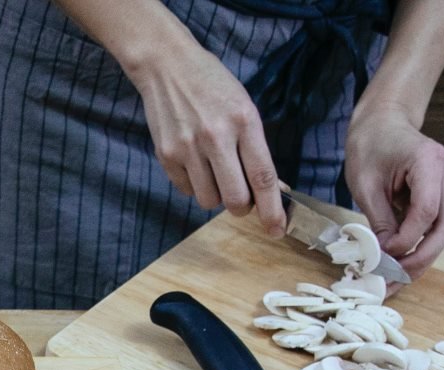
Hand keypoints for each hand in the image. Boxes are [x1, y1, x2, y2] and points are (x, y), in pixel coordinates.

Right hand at [130, 40, 285, 235]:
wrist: (167, 66)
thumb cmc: (213, 85)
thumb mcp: (244, 108)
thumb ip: (255, 147)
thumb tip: (269, 189)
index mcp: (243, 122)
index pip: (262, 176)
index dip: (272, 209)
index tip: (277, 228)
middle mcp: (215, 137)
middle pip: (235, 198)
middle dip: (242, 206)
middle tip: (242, 197)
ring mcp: (188, 148)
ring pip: (209, 200)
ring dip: (216, 195)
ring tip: (214, 171)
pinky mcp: (166, 155)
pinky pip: (187, 191)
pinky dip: (195, 185)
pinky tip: (194, 162)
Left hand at [345, 103, 443, 276]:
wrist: (382, 123)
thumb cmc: (370, 146)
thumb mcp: (365, 185)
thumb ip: (379, 220)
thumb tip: (385, 257)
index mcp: (429, 161)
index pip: (427, 210)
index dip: (407, 239)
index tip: (384, 256)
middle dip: (422, 257)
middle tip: (395, 280)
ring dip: (423, 257)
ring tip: (396, 280)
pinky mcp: (443, 193)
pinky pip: (436, 226)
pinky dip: (421, 246)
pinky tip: (402, 265)